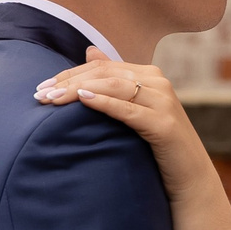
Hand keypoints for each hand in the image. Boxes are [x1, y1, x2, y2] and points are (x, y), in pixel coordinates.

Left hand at [35, 51, 214, 197]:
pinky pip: (129, 109)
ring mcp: (164, 102)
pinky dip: (104, 102)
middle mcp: (159, 83)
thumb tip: (90, 50)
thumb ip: (115, 81)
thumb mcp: (136, 110)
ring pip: (114, 86)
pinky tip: (83, 99)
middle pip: (106, 73)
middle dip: (69, 81)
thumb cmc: (158, 146)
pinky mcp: (164, 125)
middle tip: (40, 93)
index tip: (43, 86)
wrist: (191, 179)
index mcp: (151, 76)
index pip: (103, 66)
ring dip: (78, 90)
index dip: (71, 73)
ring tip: (52, 99)